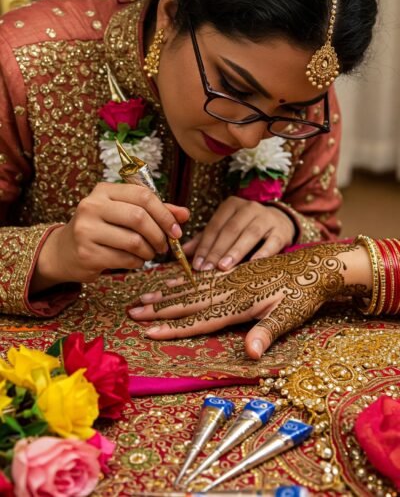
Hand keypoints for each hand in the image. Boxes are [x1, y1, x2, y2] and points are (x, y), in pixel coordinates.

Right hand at [31, 182, 188, 291]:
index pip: (143, 195)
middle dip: (159, 235)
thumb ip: (155, 211)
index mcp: (104, 190)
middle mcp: (92, 206)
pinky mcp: (87, 253)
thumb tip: (185, 214)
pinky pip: (125, 258)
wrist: (64, 251)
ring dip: (149, 251)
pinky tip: (135, 261)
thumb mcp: (125, 213)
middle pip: (139, 217)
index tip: (177, 229)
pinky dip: (137, 262)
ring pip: (134, 241)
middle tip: (164, 246)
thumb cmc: (102, 229)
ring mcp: (87, 230)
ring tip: (149, 254)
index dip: (165, 214)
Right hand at [129, 243, 370, 358]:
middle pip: (188, 301)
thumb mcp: (291, 316)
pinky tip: (172, 280)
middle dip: (160, 309)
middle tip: (133, 312)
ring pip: (191, 287)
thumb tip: (251, 354)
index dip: (175, 327)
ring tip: (143, 296)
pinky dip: (184, 279)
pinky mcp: (234, 270)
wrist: (316, 265)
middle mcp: (230, 289)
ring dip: (166, 293)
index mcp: (240, 303)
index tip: (150, 331)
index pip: (201, 319)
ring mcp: (230, 278)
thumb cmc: (304, 294)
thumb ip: (267, 332)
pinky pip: (203, 276)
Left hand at [182, 196, 294, 271]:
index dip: (205, 245)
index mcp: (231, 205)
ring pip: (249, 234)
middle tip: (207, 269)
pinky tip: (252, 264)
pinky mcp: (281, 231)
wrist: (280, 222)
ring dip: (235, 251)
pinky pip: (272, 242)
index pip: (215, 226)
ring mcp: (267, 218)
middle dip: (217, 250)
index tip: (197, 264)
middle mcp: (249, 208)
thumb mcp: (225, 229)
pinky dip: (263, 253)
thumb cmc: (245, 228)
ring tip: (224, 267)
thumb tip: (183, 252)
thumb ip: (205, 239)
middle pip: (230, 230)